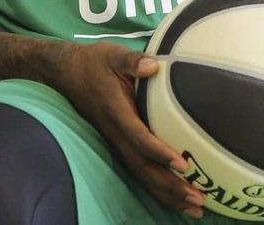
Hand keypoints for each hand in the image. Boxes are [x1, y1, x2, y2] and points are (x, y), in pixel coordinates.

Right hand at [54, 42, 205, 216]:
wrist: (65, 73)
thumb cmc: (93, 62)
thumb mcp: (112, 55)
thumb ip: (133, 61)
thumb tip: (154, 65)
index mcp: (116, 112)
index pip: (139, 138)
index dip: (160, 153)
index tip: (182, 165)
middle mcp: (115, 133)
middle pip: (143, 167)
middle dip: (169, 186)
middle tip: (197, 199)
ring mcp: (115, 142)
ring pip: (140, 175)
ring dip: (166, 193)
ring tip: (195, 208)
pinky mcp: (118, 145)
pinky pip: (138, 171)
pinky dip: (157, 187)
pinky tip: (176, 197)